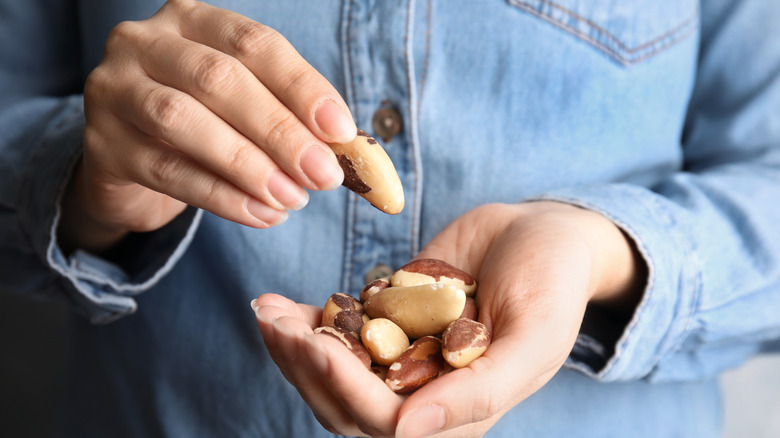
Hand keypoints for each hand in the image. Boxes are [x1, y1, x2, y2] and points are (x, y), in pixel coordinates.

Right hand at [60, 0, 354, 251]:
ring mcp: (114, 91)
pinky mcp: (102, 146)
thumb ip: (290, 119)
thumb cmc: (204, 125)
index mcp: (191, 20)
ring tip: (294, 199)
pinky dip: (222, 197)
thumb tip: (346, 150)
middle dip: (279, 131)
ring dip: (249, 165)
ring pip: (184, 121)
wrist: (131, 163)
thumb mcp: (246, 109)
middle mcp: (144, 43)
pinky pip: (168, 171)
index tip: (341, 130)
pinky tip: (261, 214)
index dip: (302, 87)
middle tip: (323, 175)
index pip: (255, 44)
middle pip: (219, 80)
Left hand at [253, 202, 644, 436]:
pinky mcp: (387, 319)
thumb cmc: (552, 283)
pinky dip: (307, 319)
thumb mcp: (533, 339)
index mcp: (459, 411)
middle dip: (304, 365)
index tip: (313, 342)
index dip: (344, 387)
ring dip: (294, 346)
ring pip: (334, 370)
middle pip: (345, 402)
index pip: (386, 419)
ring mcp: (401, 354)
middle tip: (271, 322)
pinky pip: (339, 331)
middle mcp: (423, 391)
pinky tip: (281, 304)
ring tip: (265, 310)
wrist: (542, 232)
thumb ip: (480, 393)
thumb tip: (406, 432)